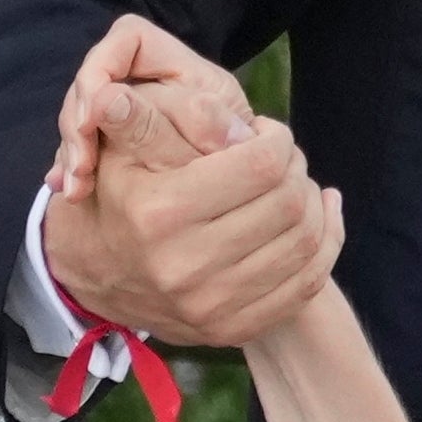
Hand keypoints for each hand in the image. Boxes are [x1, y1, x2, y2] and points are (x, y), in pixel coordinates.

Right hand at [41, 13, 347, 344]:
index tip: (265, 133)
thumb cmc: (117, 197)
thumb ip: (139, 119)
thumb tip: (117, 92)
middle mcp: (185, 266)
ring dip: (313, 203)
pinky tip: (319, 214)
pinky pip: (308, 281)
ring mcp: (212, 305)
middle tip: (282, 158)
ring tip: (296, 183)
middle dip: (296, 169)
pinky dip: (325, 241)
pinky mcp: (233, 329)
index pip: (262, 165)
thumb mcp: (117, 151)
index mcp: (159, 213)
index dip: (276, 139)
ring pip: (306, 241)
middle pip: (289, 202)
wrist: (96, 277)